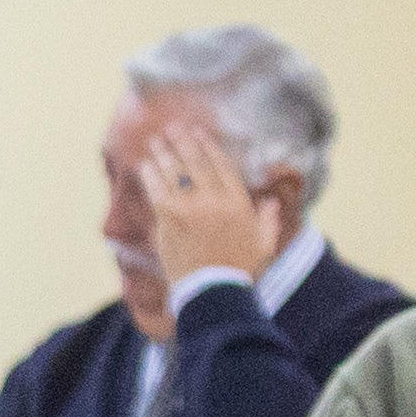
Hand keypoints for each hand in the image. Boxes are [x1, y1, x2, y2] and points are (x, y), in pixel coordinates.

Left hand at [134, 115, 288, 291]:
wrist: (214, 289)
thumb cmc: (240, 268)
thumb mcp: (264, 242)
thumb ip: (268, 218)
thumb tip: (270, 200)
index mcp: (238, 202)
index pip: (222, 165)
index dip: (208, 147)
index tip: (199, 133)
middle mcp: (214, 200)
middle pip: (195, 163)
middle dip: (183, 142)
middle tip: (172, 127)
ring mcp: (190, 208)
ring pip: (174, 173)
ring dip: (163, 154)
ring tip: (154, 140)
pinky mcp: (169, 220)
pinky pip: (157, 191)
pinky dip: (150, 176)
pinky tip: (145, 164)